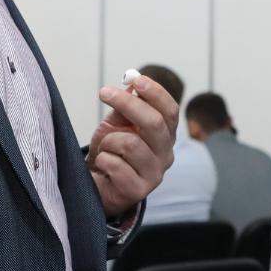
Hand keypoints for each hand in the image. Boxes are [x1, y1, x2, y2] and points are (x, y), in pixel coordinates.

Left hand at [86, 74, 177, 216]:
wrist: (99, 186)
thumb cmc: (111, 152)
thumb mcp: (118, 125)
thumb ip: (126, 107)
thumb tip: (133, 82)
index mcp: (165, 135)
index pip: (170, 111)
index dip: (156, 93)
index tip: (136, 79)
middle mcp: (165, 155)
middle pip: (154, 123)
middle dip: (127, 104)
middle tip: (104, 92)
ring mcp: (155, 174)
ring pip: (131, 144)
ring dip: (109, 141)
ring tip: (104, 148)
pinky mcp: (138, 191)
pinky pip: (116, 165)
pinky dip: (102, 160)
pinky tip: (103, 166)